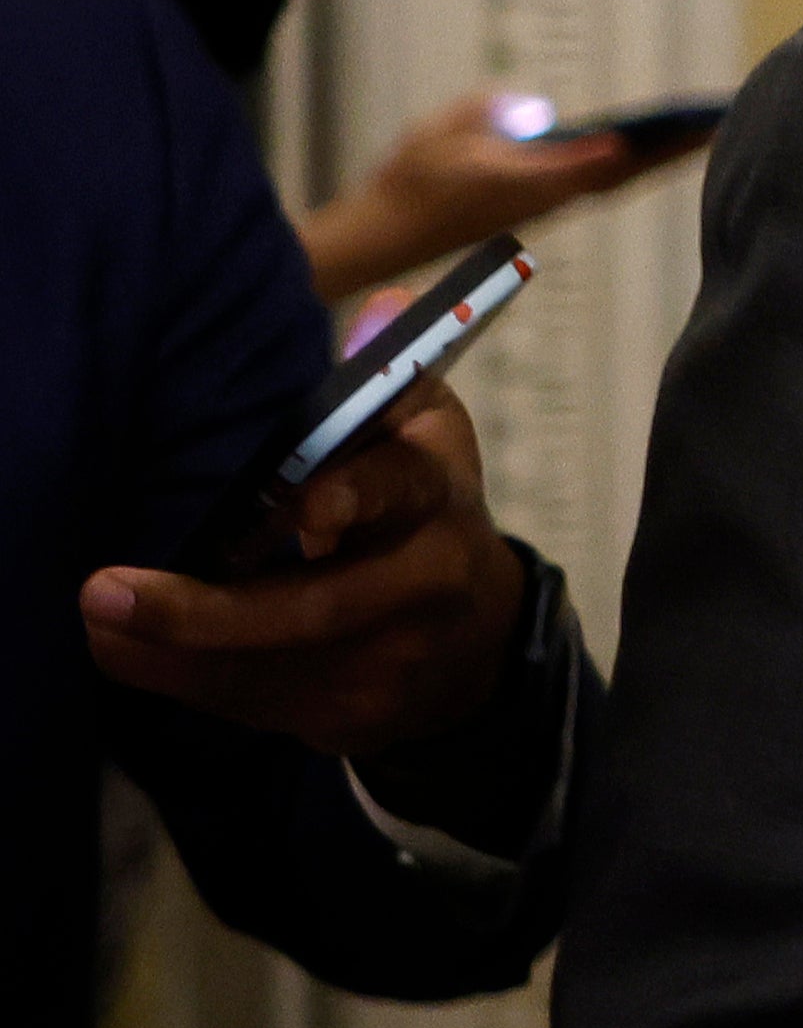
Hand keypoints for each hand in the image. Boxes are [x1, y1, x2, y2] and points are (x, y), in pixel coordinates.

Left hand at [81, 381, 525, 758]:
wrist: (477, 636)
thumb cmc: (419, 509)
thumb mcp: (421, 431)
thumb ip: (383, 378)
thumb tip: (379, 307)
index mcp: (436, 493)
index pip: (399, 489)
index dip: (352, 496)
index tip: (303, 507)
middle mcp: (427, 582)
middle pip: (315, 608)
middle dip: (206, 612)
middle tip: (105, 595)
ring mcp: (397, 662)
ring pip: (268, 669)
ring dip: (170, 652)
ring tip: (100, 626)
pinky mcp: (360, 719)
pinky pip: (256, 708)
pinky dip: (187, 682)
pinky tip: (136, 653)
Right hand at [298, 91, 693, 301]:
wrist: (390, 234)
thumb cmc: (410, 179)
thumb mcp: (437, 136)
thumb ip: (485, 115)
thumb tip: (536, 113)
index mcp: (518, 183)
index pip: (577, 166)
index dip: (610, 152)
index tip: (648, 136)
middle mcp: (546, 197)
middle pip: (621, 172)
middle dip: (669, 148)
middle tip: (717, 123)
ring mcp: (550, 203)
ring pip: (620, 178)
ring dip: (664, 156)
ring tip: (706, 130)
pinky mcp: (548, 203)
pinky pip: (606, 180)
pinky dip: (639, 162)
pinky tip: (662, 147)